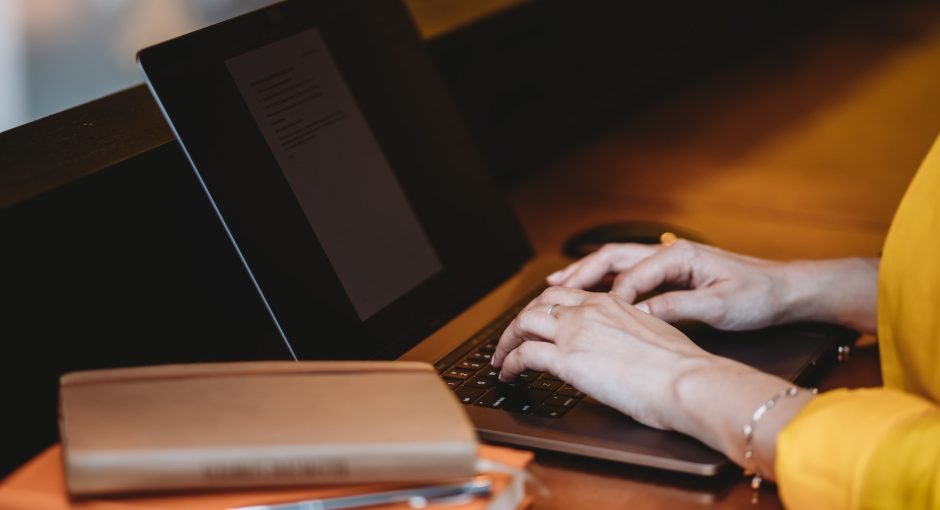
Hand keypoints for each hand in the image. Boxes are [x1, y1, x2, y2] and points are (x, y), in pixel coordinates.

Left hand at [490, 286, 716, 429]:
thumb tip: (619, 347)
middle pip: (537, 305)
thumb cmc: (681, 367)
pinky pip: (523, 355)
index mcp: (610, 303)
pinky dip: (508, 363)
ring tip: (501, 358)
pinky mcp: (567, 360)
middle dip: (519, 322)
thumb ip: (627, 333)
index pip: (564, 295)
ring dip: (506, 341)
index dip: (543, 308)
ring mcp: (575, 333)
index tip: (535, 320)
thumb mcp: (652, 334)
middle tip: (511, 339)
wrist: (686, 380)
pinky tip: (507, 374)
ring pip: (522, 324)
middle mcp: (588, 311)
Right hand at [546, 240, 879, 332]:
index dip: (608, 298)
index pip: (631, 276)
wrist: (788, 290)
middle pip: (612, 258)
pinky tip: (591, 293)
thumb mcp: (722, 305)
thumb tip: (642, 313)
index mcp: (679, 255)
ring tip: (556, 285)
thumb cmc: (760, 295)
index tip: (588, 318)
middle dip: (579, 273)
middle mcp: (669, 252)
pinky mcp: (672, 273)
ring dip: (586, 273)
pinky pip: (628, 274)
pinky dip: (605, 282)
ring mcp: (669, 261)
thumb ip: (679, 306)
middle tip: (550, 290)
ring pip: (616, 263)